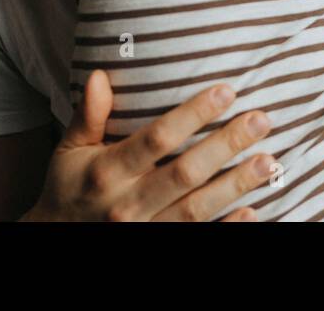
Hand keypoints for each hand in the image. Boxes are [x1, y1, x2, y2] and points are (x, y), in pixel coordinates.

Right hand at [21, 70, 274, 221]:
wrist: (55, 241)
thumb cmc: (69, 188)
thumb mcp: (69, 151)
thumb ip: (88, 116)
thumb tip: (101, 75)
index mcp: (108, 172)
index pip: (156, 139)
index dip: (193, 115)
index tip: (226, 91)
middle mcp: (127, 204)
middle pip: (185, 173)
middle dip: (226, 145)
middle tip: (261, 120)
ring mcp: (145, 231)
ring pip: (197, 210)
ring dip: (236, 186)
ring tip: (268, 161)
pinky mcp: (157, 249)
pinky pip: (197, 241)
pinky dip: (227, 228)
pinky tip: (253, 211)